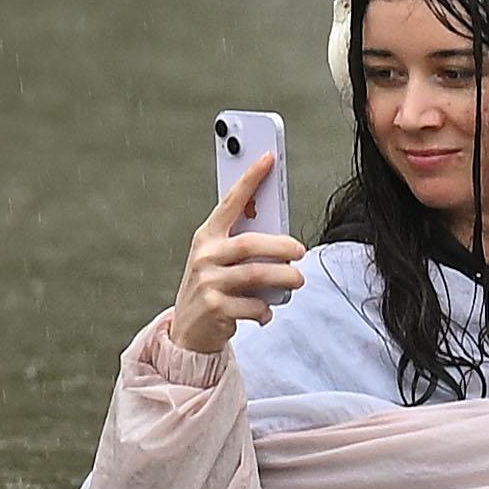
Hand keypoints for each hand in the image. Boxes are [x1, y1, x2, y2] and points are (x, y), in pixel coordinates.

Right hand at [167, 154, 305, 356]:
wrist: (188, 331)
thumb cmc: (212, 287)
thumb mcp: (219, 261)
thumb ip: (242, 244)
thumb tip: (282, 236)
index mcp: (206, 236)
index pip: (230, 202)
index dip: (250, 179)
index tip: (268, 158)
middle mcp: (204, 256)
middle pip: (250, 243)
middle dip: (281, 246)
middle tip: (300, 251)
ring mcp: (207, 282)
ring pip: (257, 274)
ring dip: (284, 278)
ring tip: (297, 280)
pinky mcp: (214, 308)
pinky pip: (254, 305)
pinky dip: (267, 310)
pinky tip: (267, 311)